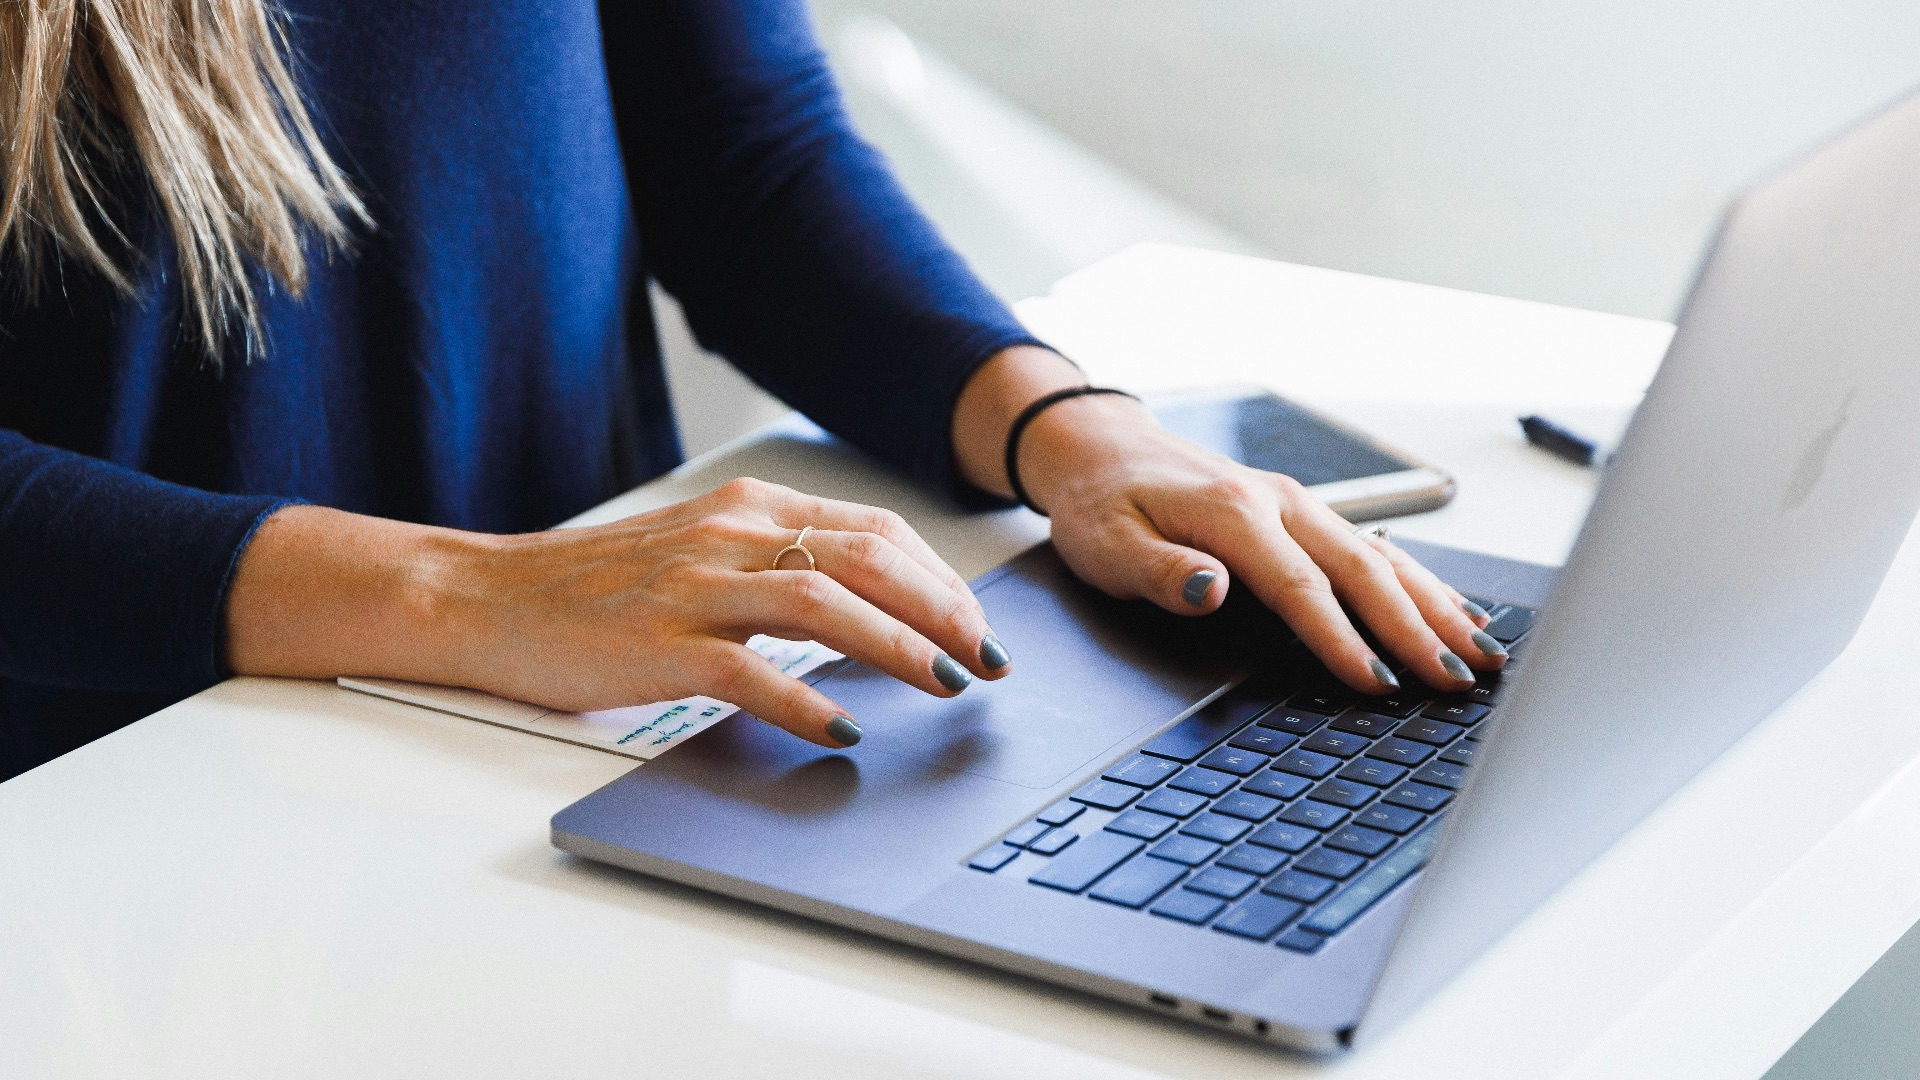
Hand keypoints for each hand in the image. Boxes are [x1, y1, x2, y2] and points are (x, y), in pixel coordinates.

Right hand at [225, 478, 1009, 746]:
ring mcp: (694, 588)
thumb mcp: (701, 550)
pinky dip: (807, 701)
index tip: (977, 623)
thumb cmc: (597, 586)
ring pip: (825, 603)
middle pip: (866, 558)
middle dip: (943, 609)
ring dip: (899, 646)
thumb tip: (871, 607)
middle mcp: (730, 535)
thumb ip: (777, 565)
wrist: (488, 597)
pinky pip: (751, 672)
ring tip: (944, 684)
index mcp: (747, 508)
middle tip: (986, 658)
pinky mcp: (660, 645)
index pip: (872, 530)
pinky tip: (843, 730)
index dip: (939, 577)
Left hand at [952, 347, 1504, 692]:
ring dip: (1435, 606)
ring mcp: (1298, 505)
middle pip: (1363, 571)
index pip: (1301, 587)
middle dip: (1416, 629)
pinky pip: (1375, 548)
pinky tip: (1454, 612)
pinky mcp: (1304, 513)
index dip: (1342, 639)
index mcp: (1234, 513)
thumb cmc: (1102, 503)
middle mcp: (1279, 503)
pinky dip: (1420, 582)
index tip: (1377, 683)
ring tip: (1481, 654)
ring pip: (1383, 557)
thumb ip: (1162, 571)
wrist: (1102, 447)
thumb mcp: (1108, 544)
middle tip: (1458, 681)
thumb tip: (1212, 590)